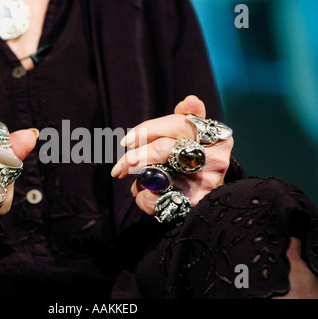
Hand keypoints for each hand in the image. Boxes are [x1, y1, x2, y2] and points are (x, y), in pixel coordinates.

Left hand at [111, 95, 233, 215]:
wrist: (215, 201)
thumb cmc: (197, 160)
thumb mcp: (199, 137)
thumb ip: (190, 117)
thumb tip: (189, 100)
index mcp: (216, 137)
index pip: (177, 124)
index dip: (146, 130)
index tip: (126, 140)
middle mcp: (214, 159)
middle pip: (163, 148)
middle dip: (134, 157)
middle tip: (119, 167)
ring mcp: (205, 182)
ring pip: (156, 176)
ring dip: (140, 179)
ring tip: (138, 181)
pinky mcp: (193, 204)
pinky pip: (155, 199)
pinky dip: (142, 198)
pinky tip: (144, 196)